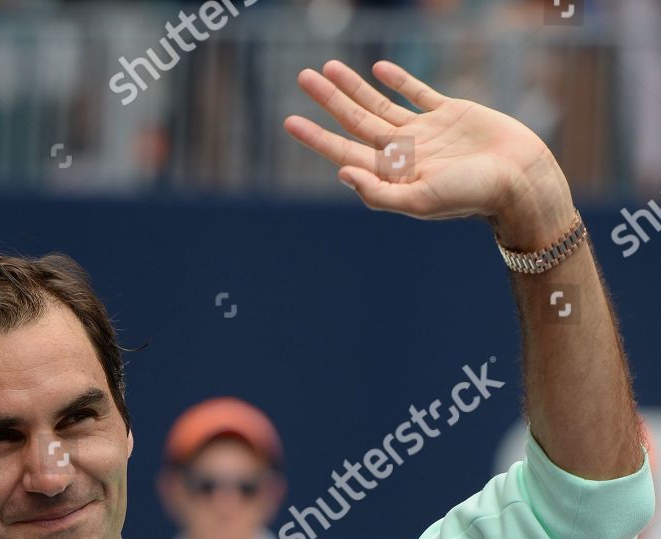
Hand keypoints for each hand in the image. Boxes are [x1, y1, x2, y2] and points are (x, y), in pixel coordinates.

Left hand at [284, 59, 573, 244]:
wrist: (519, 180)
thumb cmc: (471, 197)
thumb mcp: (420, 201)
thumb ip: (379, 192)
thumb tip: (341, 173)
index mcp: (393, 175)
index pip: (345, 152)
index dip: (318, 137)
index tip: (290, 120)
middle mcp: (404, 153)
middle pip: (356, 122)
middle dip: (329, 101)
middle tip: (302, 77)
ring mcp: (426, 132)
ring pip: (380, 104)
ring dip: (354, 87)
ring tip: (328, 67)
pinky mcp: (451, 113)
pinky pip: (418, 93)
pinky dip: (398, 80)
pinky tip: (378, 69)